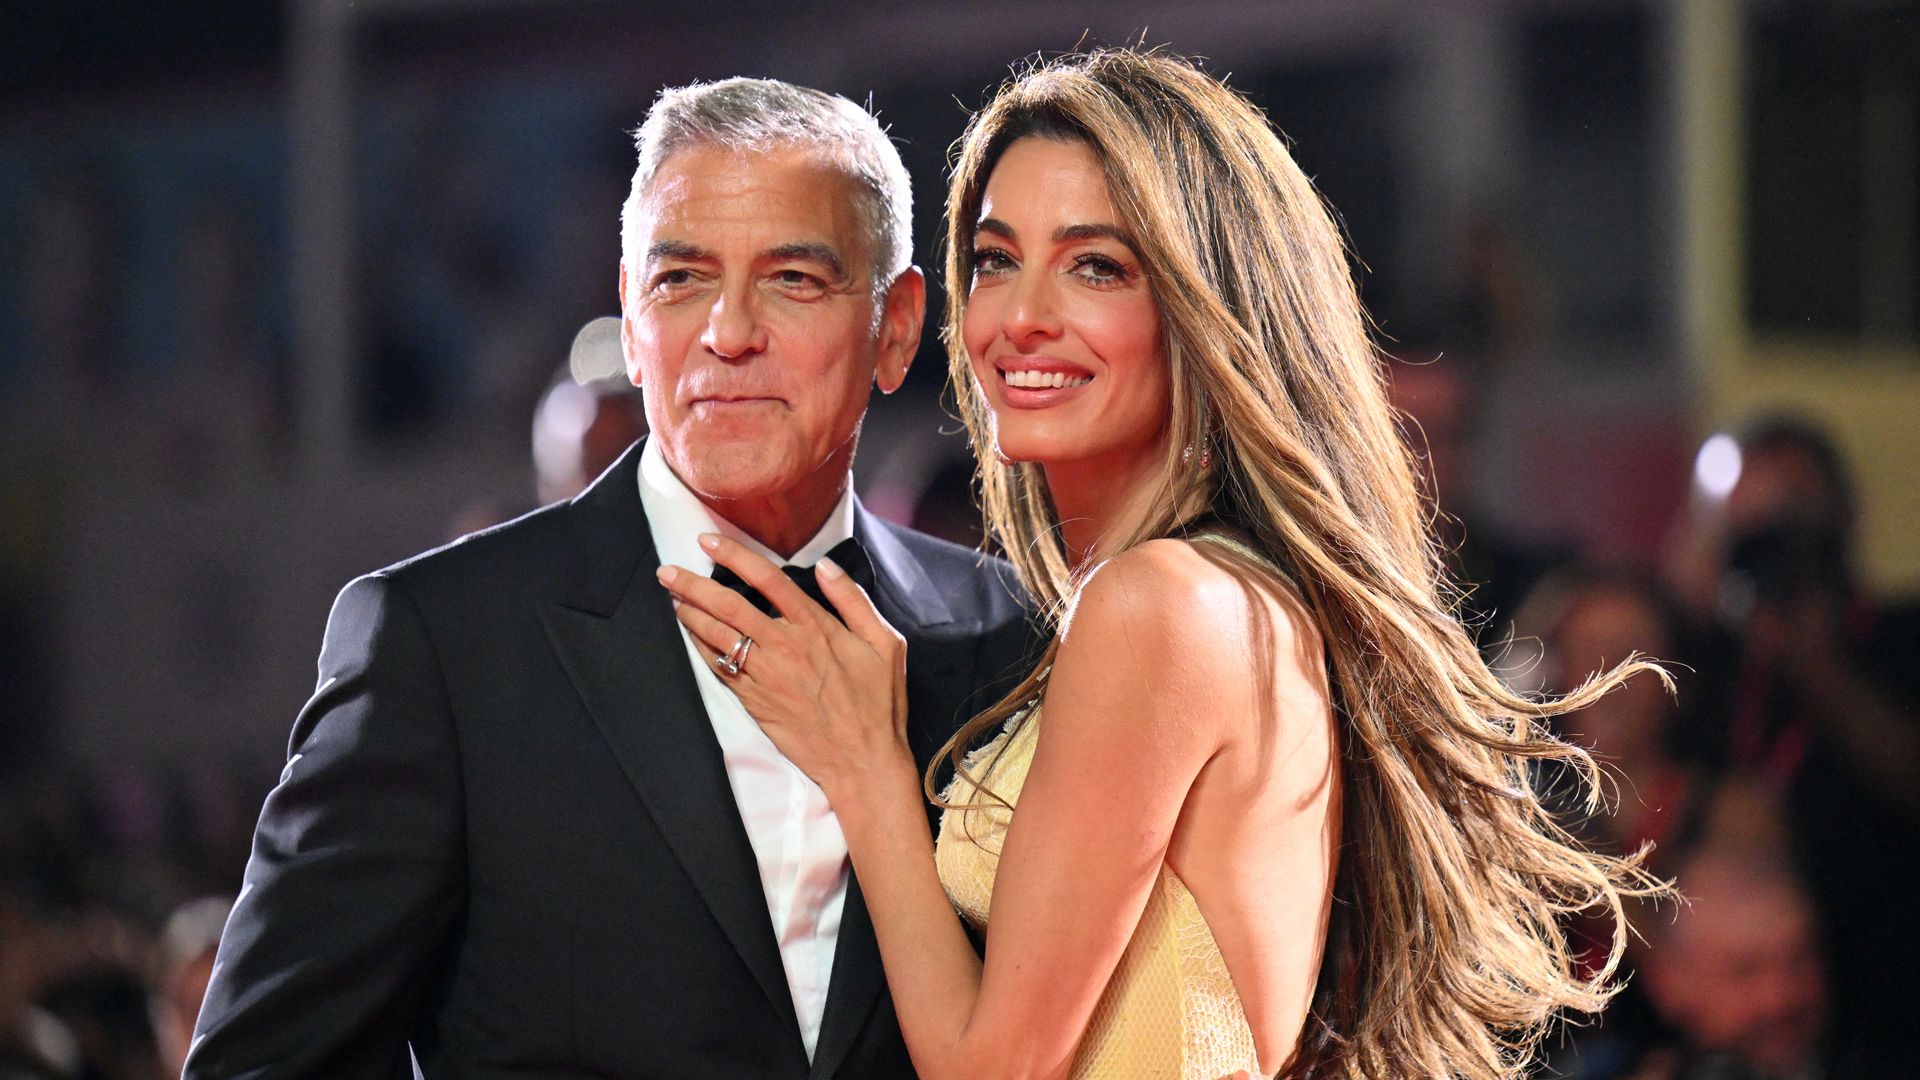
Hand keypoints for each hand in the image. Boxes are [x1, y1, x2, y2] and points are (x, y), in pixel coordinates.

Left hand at [658, 533, 911, 797]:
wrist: (862, 761)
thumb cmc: (878, 704)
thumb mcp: (886, 644)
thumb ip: (853, 601)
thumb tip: (825, 566)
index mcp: (816, 627)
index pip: (767, 579)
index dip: (733, 555)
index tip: (708, 541)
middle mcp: (785, 646)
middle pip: (728, 605)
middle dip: (692, 585)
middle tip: (667, 571)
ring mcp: (765, 675)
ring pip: (716, 636)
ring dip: (690, 614)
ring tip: (672, 598)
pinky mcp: (754, 700)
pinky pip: (718, 668)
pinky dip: (700, 647)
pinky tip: (690, 634)